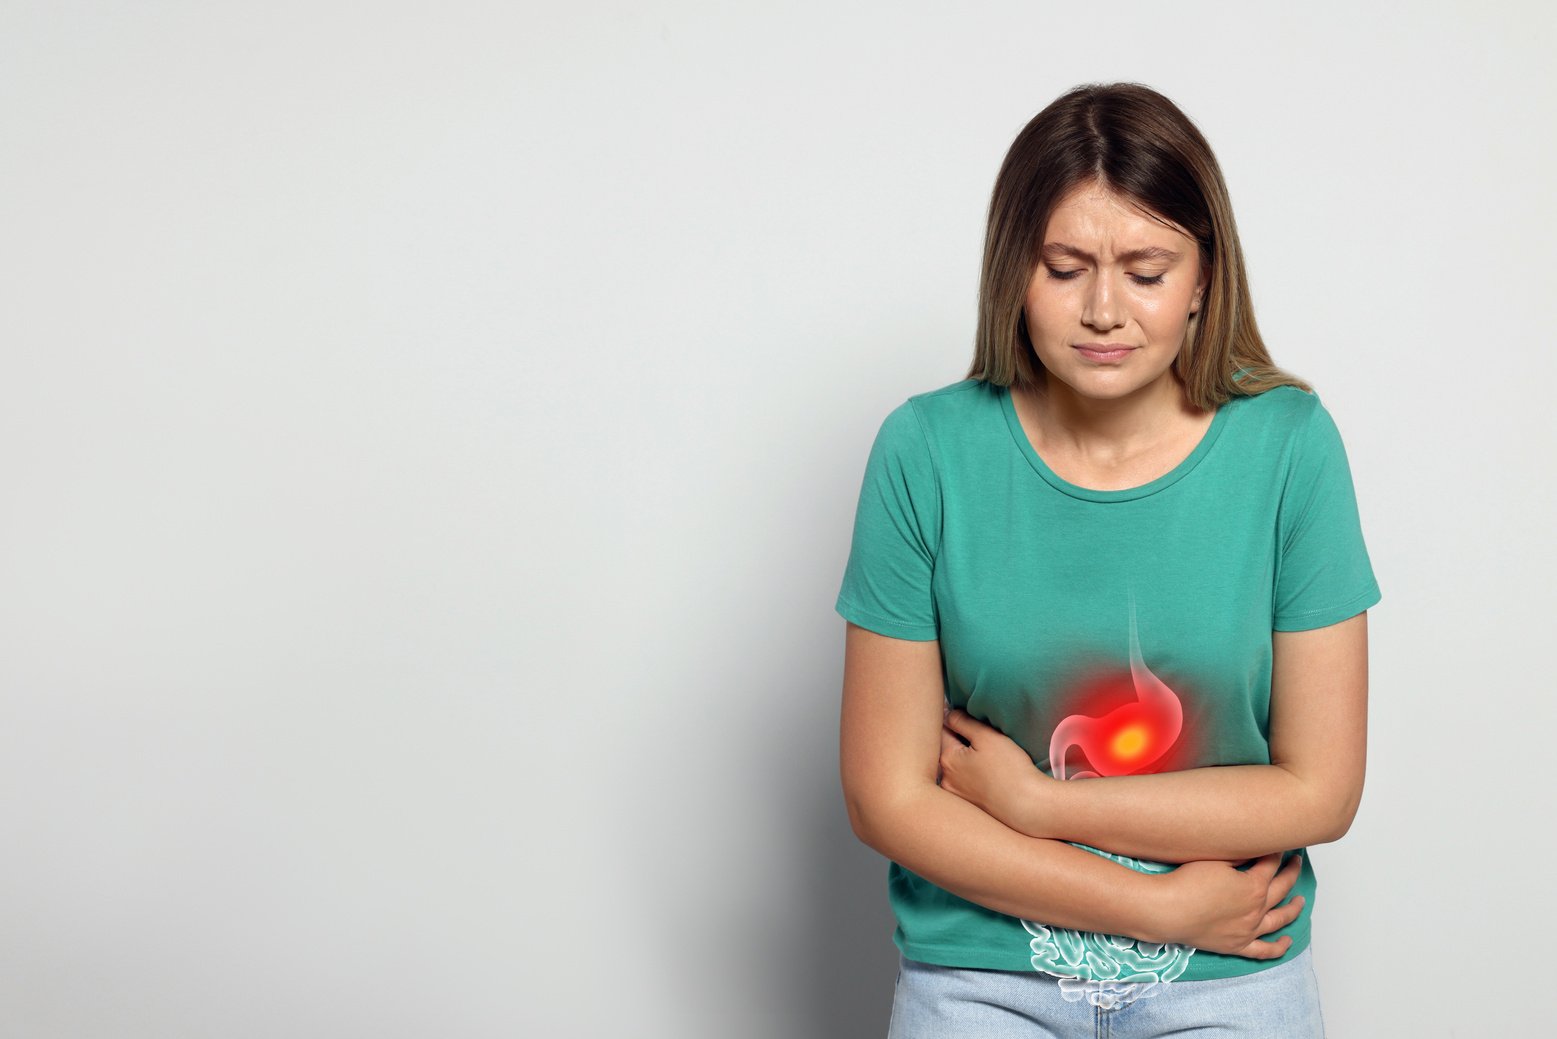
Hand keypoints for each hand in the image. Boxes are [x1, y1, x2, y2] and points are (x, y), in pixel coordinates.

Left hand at [939, 707, 1053, 833]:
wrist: (1029, 806)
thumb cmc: (1009, 769)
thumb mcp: (986, 737)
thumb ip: (963, 722)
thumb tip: (947, 715)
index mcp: (946, 759)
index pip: (941, 731)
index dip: (955, 722)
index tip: (969, 721)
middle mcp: (945, 779)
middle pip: (946, 750)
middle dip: (958, 741)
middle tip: (981, 740)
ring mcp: (955, 795)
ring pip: (955, 767)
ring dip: (965, 760)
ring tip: (986, 759)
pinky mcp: (968, 806)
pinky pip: (964, 783)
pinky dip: (972, 776)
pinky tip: (988, 775)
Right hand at [1158, 852, 1304, 957]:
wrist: (1169, 910)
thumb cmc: (1188, 882)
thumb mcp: (1215, 860)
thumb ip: (1238, 857)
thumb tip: (1251, 853)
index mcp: (1254, 886)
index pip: (1271, 865)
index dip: (1276, 852)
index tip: (1279, 844)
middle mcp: (1257, 909)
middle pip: (1281, 889)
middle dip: (1290, 873)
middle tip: (1296, 862)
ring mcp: (1249, 930)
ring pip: (1280, 920)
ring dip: (1293, 909)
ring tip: (1301, 901)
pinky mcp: (1237, 945)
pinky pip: (1264, 950)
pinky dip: (1279, 947)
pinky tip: (1287, 941)